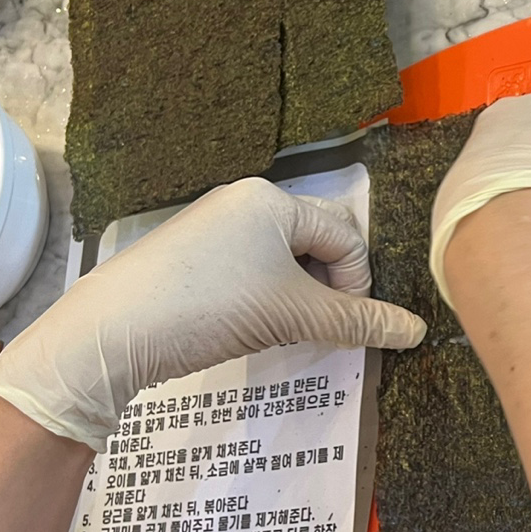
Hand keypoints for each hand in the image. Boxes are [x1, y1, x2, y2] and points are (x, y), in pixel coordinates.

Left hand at [0, 178, 426, 450]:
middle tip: (318, 329)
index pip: (346, 237)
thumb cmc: (213, 307)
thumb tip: (417, 331)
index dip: (357, 284)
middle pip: (317, 243)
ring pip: (284, 260)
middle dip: (328, 288)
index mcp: (274, 200)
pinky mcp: (191, 257)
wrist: (114, 332)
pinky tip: (248, 327)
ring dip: (298, 297)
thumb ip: (360, 322)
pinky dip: (265, 299)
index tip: (342, 325)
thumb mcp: (295, 315)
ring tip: (283, 331)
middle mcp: (245, 202)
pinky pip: (251, 269)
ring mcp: (214, 227)